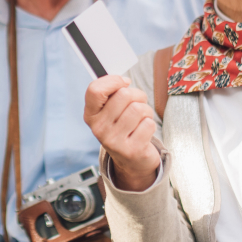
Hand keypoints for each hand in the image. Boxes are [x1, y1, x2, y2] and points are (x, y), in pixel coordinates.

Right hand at [84, 76, 159, 191]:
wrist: (132, 161)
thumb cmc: (123, 127)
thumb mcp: (111, 110)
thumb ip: (112, 93)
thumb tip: (124, 81)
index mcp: (90, 115)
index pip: (95, 90)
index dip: (113, 81)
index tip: (124, 82)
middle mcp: (99, 129)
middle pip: (124, 95)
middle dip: (137, 96)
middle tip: (137, 105)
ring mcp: (114, 141)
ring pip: (139, 108)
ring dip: (146, 111)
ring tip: (141, 120)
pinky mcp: (131, 150)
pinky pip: (148, 124)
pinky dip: (150, 125)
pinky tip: (143, 132)